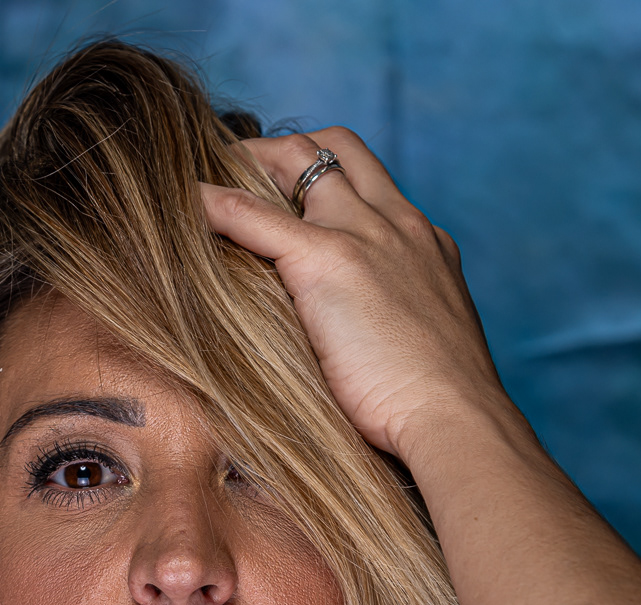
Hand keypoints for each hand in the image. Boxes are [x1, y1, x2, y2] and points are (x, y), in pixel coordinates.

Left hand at [200, 127, 511, 458]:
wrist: (455, 420)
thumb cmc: (438, 409)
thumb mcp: (422, 350)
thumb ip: (390, 327)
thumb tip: (351, 353)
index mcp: (424, 245)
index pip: (369, 184)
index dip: (324, 182)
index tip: (286, 202)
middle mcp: (398, 224)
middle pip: (337, 149)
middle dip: (282, 152)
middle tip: (237, 177)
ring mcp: (365, 235)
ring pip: (300, 159)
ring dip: (248, 161)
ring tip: (205, 186)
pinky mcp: (328, 260)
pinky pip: (254, 213)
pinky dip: (214, 203)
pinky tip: (184, 206)